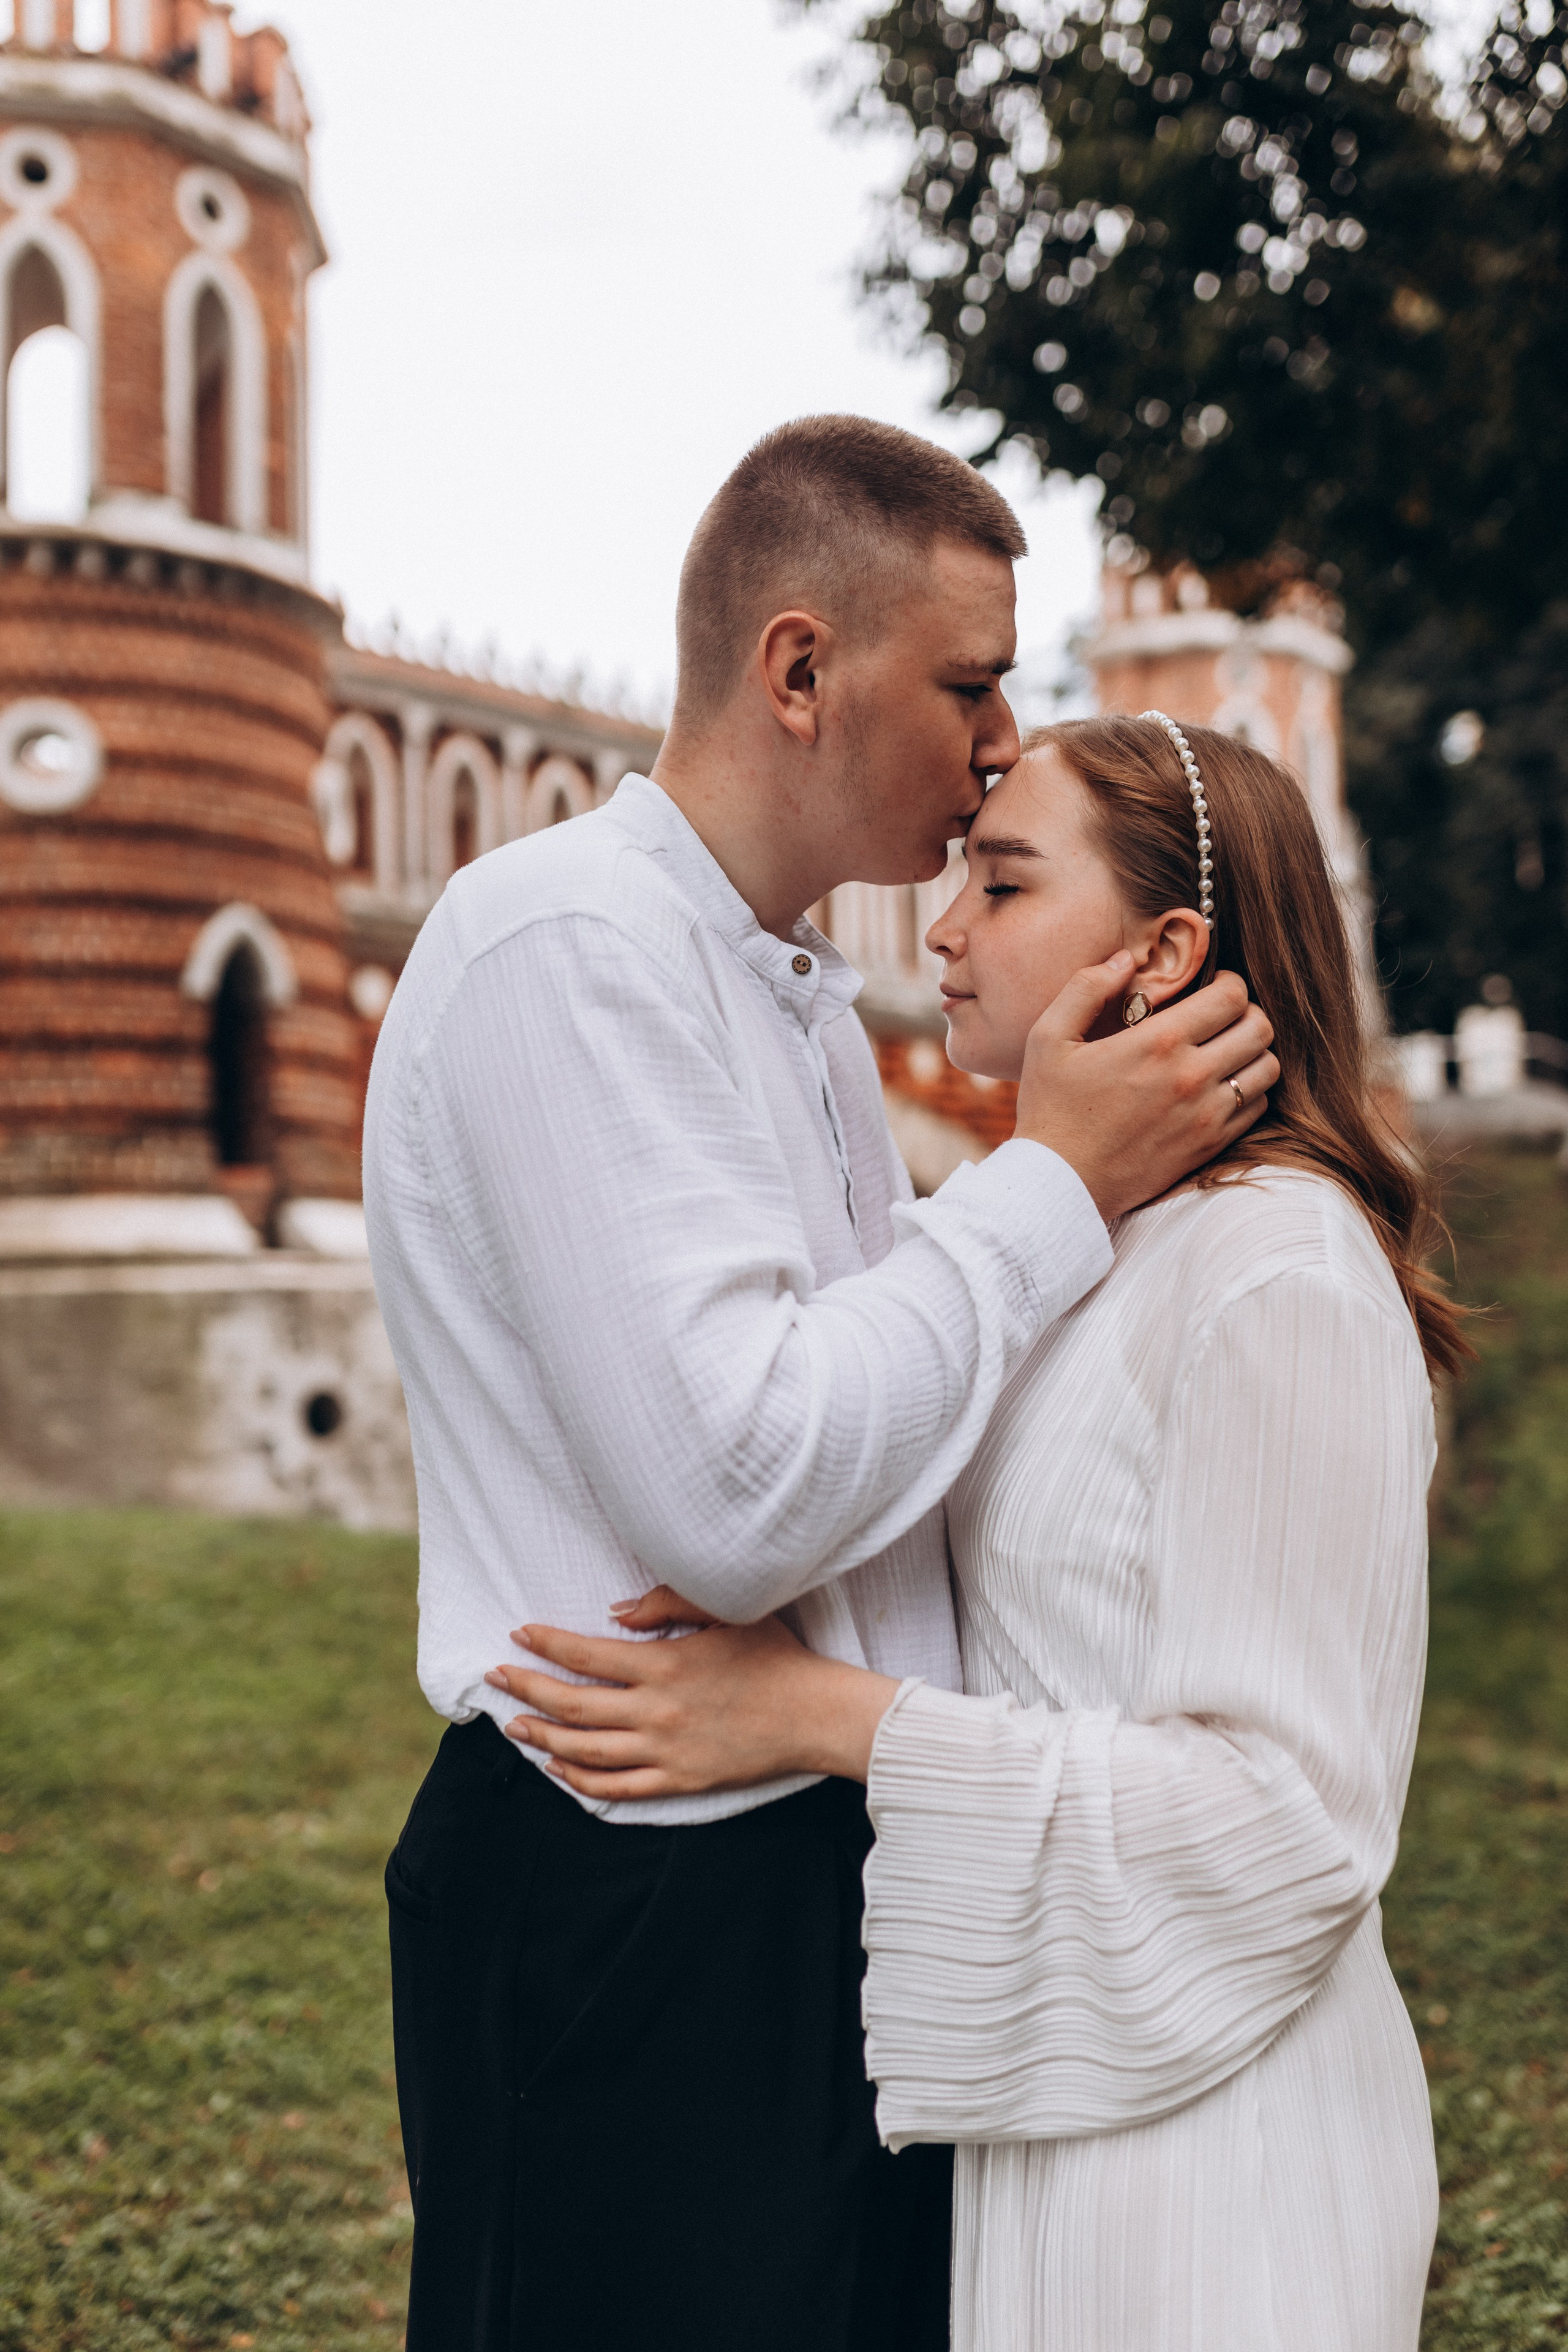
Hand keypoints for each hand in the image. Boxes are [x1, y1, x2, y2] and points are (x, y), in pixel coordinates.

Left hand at [484, 1588, 899, 1799]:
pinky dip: (581, 1781)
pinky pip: (618, 1787)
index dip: (545, 1645)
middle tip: (496, 1678)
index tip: (518, 1635)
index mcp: (665, 1664)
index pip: (586, 1655)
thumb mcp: (725, 1612)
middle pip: (573, 1706)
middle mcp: (657, 1710)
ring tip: (514, 1726)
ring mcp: (665, 1751)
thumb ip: (666, 1604)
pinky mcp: (679, 1780)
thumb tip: (611, 1612)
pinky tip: (560, 1770)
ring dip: (542, 1739)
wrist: (814, 1713)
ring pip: (585, 1751)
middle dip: (526, 1690)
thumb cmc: (773, 1657)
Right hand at [1014, 956, 1278, 1220]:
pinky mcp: (1209, 1145)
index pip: (1231, 997)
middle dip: (1247, 1013)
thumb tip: (1124, 959)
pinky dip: (1249, 1091)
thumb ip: (1085, 989)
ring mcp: (1206, 1115)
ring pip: (1267, 1068)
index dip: (1229, 983)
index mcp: (1158, 1043)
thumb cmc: (1051, 1109)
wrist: (1060, 1183)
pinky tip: (1221, 1087)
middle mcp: (1192, 1076)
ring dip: (1253, 1053)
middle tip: (1224, 1017)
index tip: (1215, 987)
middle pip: (1259, 1028)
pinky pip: (1256, 1108)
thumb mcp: (1049, 1038)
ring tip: (1227, 1051)